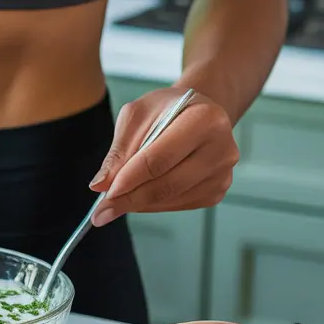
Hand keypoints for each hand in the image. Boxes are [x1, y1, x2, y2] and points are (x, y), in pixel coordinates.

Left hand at [89, 87, 238, 225]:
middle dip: (129, 199)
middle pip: (167, 184)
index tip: (104, 195)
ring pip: (171, 199)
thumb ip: (118, 151)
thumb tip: (100, 185)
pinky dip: (154, 205)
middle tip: (102, 212)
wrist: (197, 112)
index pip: (158, 159)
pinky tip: (140, 196)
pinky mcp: (218, 189)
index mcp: (204, 119)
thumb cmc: (165, 110)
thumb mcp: (136, 116)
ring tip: (116, 203)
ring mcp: (223, 172)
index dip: (129, 180)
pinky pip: (179, 204)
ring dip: (139, 204)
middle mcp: (221, 148)